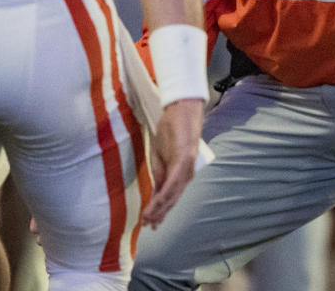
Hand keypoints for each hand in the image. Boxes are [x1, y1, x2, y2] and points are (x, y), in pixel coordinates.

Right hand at [142, 97, 203, 227]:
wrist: (181, 109)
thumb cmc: (171, 129)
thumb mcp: (161, 154)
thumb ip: (159, 171)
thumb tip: (155, 188)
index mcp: (180, 173)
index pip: (170, 196)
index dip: (160, 210)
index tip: (150, 221)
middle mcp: (186, 174)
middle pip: (172, 199)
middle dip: (159, 214)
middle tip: (148, 226)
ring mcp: (186, 168)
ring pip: (172, 195)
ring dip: (159, 208)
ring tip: (148, 219)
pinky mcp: (184, 160)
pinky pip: (173, 182)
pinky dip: (164, 195)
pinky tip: (156, 204)